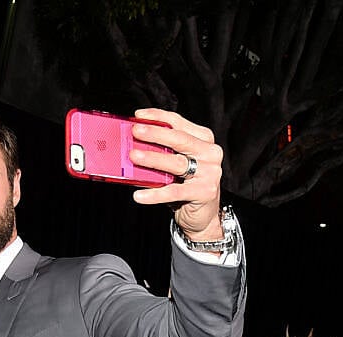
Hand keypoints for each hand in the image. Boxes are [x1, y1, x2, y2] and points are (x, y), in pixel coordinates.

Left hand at [128, 109, 223, 238]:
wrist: (203, 215)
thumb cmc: (186, 186)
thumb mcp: (174, 166)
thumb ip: (161, 154)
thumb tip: (132, 147)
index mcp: (203, 140)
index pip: (178, 123)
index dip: (158, 117)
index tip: (139, 115)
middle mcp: (210, 153)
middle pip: (179, 139)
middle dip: (155, 134)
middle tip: (135, 131)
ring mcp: (210, 172)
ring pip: (177, 163)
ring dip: (153, 159)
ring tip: (133, 156)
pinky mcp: (204, 192)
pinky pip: (174, 192)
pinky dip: (155, 194)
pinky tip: (139, 196)